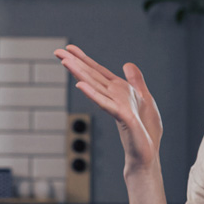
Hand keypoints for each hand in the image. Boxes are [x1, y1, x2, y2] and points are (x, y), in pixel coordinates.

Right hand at [54, 44, 161, 175]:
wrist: (147, 155)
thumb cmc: (146, 132)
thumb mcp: (145, 98)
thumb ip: (136, 81)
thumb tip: (127, 64)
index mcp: (118, 91)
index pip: (98, 71)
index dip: (84, 59)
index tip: (69, 48)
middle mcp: (114, 97)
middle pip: (91, 76)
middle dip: (75, 63)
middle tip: (56, 51)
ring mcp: (116, 107)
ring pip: (94, 87)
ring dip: (79, 74)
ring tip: (65, 62)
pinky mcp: (123, 117)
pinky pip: (105, 104)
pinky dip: (92, 94)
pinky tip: (80, 85)